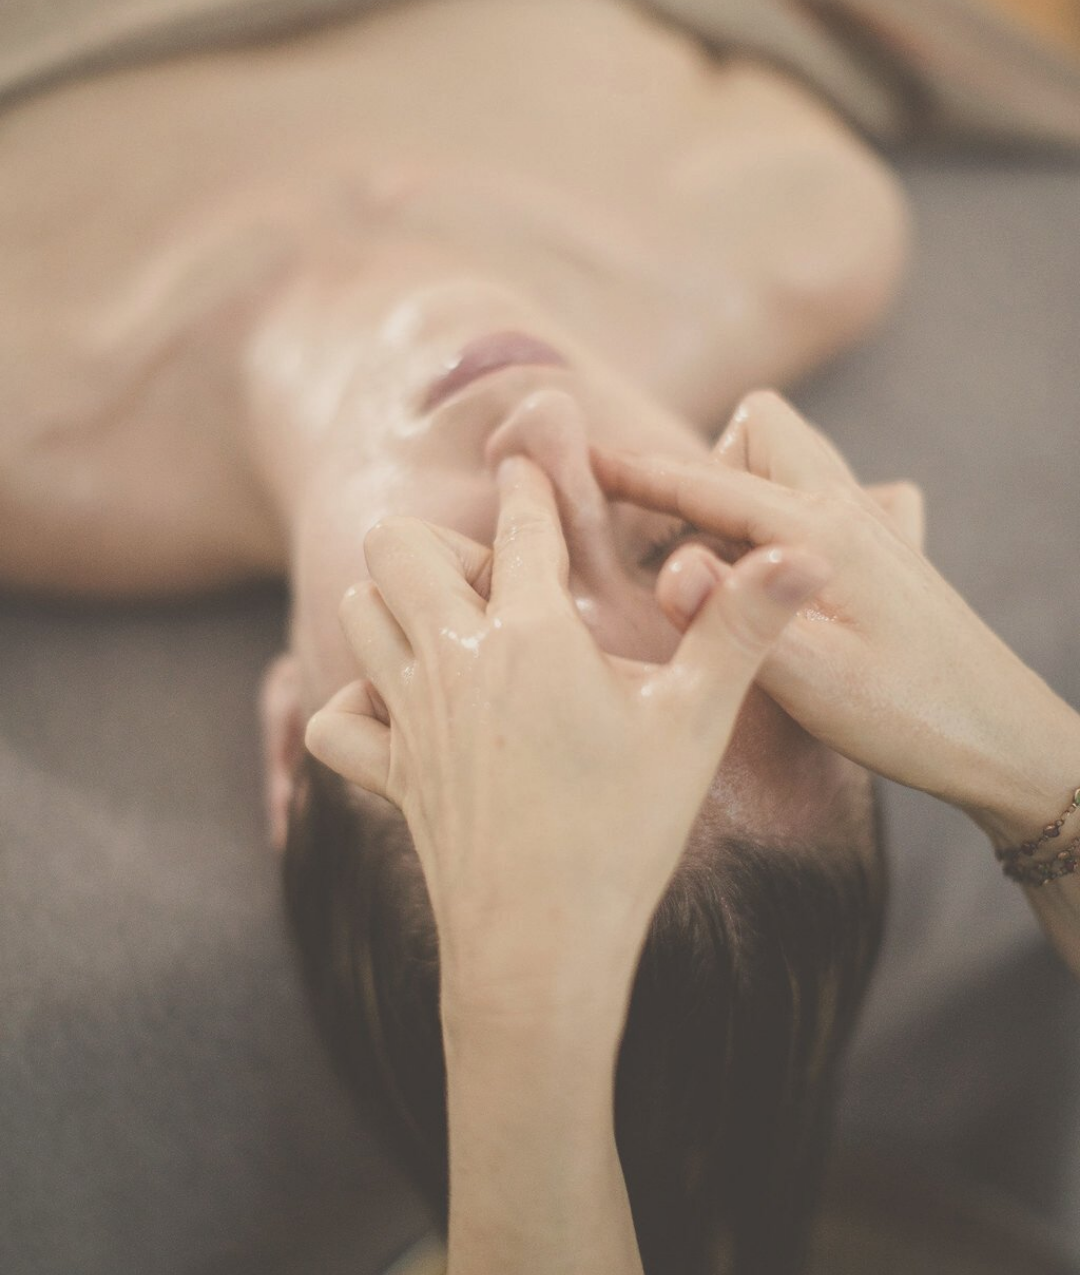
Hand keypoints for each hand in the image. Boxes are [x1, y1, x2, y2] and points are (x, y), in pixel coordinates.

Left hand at [305, 453, 830, 1017]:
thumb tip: (810, 552)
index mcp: (533, 633)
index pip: (520, 517)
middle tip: (498, 586)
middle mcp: (454, 659)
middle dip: (442, 541)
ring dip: (397, 604)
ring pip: (358, 613)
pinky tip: (406, 716)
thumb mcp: (697, 723)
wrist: (543, 948)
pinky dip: (357, 704)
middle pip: (396, 544)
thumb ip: (742, 627)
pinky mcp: (388, 774)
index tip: (533, 467)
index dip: (530, 480)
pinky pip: (334, 719)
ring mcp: (409, 716)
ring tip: (460, 637)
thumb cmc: (627, 832)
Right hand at [592, 389, 1072, 819]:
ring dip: (742, 488)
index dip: (635, 473)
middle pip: (758, 429)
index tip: (578, 458)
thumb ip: (732, 619)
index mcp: (820, 533)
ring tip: (720, 568)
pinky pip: (822, 494)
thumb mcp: (809, 679)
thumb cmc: (909, 716)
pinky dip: (783, 513)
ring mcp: (872, 524)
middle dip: (704, 468)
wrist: (1006, 740)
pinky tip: (782, 574)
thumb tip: (668, 571)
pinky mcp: (886, 549)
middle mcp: (847, 509)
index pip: (706, 482)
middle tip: (680, 548)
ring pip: (791, 456)